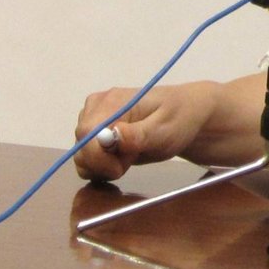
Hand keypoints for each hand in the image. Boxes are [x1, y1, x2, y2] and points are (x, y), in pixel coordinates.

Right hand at [73, 83, 215, 181]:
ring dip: (104, 166)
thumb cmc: (180, 118)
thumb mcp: (165, 129)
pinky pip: (86, 160)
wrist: (188, 116)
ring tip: (132, 155)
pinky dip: (102, 167)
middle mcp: (95, 109)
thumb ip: (137, 135)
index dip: (98, 157)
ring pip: (82, 157)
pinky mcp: (96, 136)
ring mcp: (94, 122)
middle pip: (81, 147)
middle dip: (104, 163)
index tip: (120, 167)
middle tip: (133, 157)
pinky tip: (124, 159)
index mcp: (110, 101)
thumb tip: (110, 136)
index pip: (86, 134)